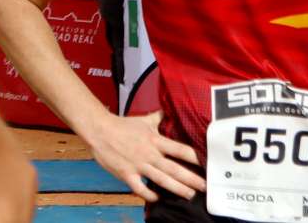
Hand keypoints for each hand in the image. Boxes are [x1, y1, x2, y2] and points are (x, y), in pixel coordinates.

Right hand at [86, 111, 204, 201]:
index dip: (195, 157)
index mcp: (154, 140)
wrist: (98, 129)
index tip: (208, 164)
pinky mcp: (126, 173)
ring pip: (161, 180)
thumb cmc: (122, 125)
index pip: (180, 149)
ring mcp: (138, 165)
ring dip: (176, 188)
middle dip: (191, 179)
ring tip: (190, 195)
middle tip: (205, 187)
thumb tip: (169, 110)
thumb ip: (158, 118)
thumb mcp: (143, 120)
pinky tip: (157, 198)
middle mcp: (149, 154)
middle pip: (174, 168)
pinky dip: (149, 194)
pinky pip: (139, 187)